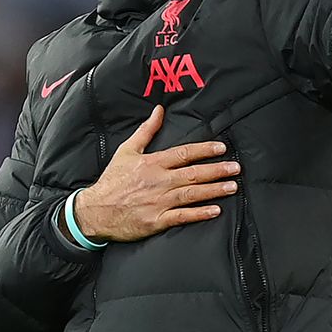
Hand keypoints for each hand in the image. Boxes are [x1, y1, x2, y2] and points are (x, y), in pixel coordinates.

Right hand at [70, 105, 239, 242]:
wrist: (95, 210)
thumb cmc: (113, 180)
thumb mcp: (127, 150)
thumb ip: (146, 130)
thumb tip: (159, 110)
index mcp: (152, 163)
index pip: (184, 153)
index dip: (204, 150)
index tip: (221, 148)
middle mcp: (158, 181)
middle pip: (193, 173)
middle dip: (217, 170)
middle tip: (236, 167)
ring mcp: (159, 202)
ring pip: (192, 194)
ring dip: (214, 190)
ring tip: (232, 186)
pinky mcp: (157, 221)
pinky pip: (182, 216)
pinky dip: (199, 214)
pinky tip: (215, 210)